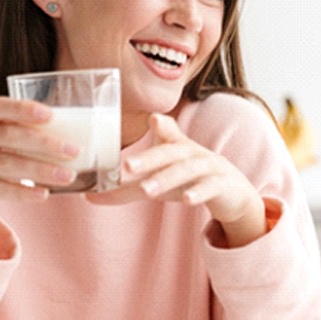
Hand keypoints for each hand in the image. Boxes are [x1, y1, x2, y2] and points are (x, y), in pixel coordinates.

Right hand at [0, 97, 79, 248]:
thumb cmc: (3, 164)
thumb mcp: (14, 147)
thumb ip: (38, 138)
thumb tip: (94, 140)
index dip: (23, 109)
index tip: (51, 115)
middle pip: (7, 135)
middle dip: (44, 143)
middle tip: (74, 151)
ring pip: (4, 163)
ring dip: (40, 169)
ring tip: (68, 176)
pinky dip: (22, 192)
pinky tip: (44, 194)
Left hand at [87, 113, 266, 246]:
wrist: (232, 192)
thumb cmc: (189, 181)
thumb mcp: (160, 180)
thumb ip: (126, 188)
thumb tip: (88, 196)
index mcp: (177, 148)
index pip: (166, 134)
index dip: (161, 126)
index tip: (153, 119)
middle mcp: (193, 154)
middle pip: (170, 154)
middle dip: (149, 159)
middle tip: (126, 168)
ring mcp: (209, 169)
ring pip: (187, 171)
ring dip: (166, 179)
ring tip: (146, 190)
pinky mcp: (222, 186)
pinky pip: (210, 188)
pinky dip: (199, 193)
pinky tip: (187, 200)